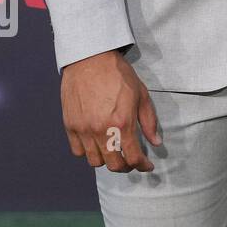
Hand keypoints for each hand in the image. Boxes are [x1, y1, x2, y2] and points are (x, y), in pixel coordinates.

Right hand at [60, 49, 159, 172]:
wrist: (90, 60)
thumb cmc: (118, 75)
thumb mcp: (141, 95)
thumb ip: (149, 121)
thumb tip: (156, 143)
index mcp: (122, 123)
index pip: (133, 157)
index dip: (143, 166)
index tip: (147, 166)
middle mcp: (101, 131)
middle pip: (113, 165)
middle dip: (126, 166)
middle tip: (132, 160)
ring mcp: (83, 130)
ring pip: (94, 161)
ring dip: (107, 160)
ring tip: (114, 151)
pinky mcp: (70, 126)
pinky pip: (78, 151)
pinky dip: (88, 152)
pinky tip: (97, 143)